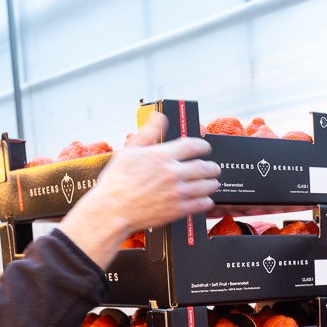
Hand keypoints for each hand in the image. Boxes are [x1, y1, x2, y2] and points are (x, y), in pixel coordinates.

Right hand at [58, 112, 217, 269]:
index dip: (204, 145)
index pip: (194, 146)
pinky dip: (207, 201)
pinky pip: (202, 204)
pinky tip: (205, 199)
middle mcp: (173, 173)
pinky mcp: (178, 210)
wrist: (113, 210)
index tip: (205, 148)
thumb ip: (148, 133)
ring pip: (207, 186)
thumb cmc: (117, 182)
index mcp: (162, 156)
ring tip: (212, 182)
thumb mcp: (129, 151)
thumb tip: (159, 116)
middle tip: (214, 168)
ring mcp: (177, 192)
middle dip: (213, 166)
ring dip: (213, 183)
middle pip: (205, 167)